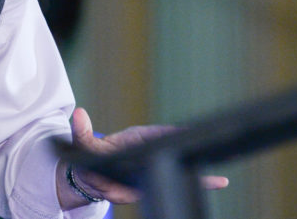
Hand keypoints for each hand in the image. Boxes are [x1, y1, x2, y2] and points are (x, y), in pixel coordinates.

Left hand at [61, 108, 228, 206]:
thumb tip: (77, 114)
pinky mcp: (155, 179)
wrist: (91, 175)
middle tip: (208, 153)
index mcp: (138, 137)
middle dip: (188, 151)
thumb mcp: (83, 143)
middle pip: (174, 148)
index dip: (173, 134)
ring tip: (219, 178)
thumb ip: (81, 131)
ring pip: (179, 164)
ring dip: (197, 170)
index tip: (189, 135)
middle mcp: (150, 149)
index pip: (159, 133)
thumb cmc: (91, 154)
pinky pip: (177, 179)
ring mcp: (154, 164)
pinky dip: (198, 182)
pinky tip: (219, 182)